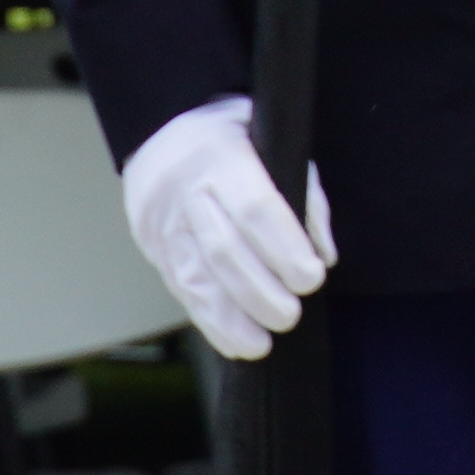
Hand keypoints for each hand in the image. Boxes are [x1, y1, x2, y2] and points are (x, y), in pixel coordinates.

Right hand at [117, 100, 334, 361]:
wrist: (162, 129)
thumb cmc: (234, 135)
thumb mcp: (275, 140)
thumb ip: (303, 193)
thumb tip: (323, 254)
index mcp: (221, 155)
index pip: (255, 208)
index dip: (284, 248)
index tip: (312, 278)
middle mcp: (185, 191)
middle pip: (223, 250)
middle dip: (260, 292)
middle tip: (290, 316)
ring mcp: (162, 221)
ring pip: (194, 277)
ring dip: (230, 319)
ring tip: (261, 345)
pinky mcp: (151, 246)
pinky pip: (179, 288)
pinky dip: (208, 320)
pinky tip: (234, 340)